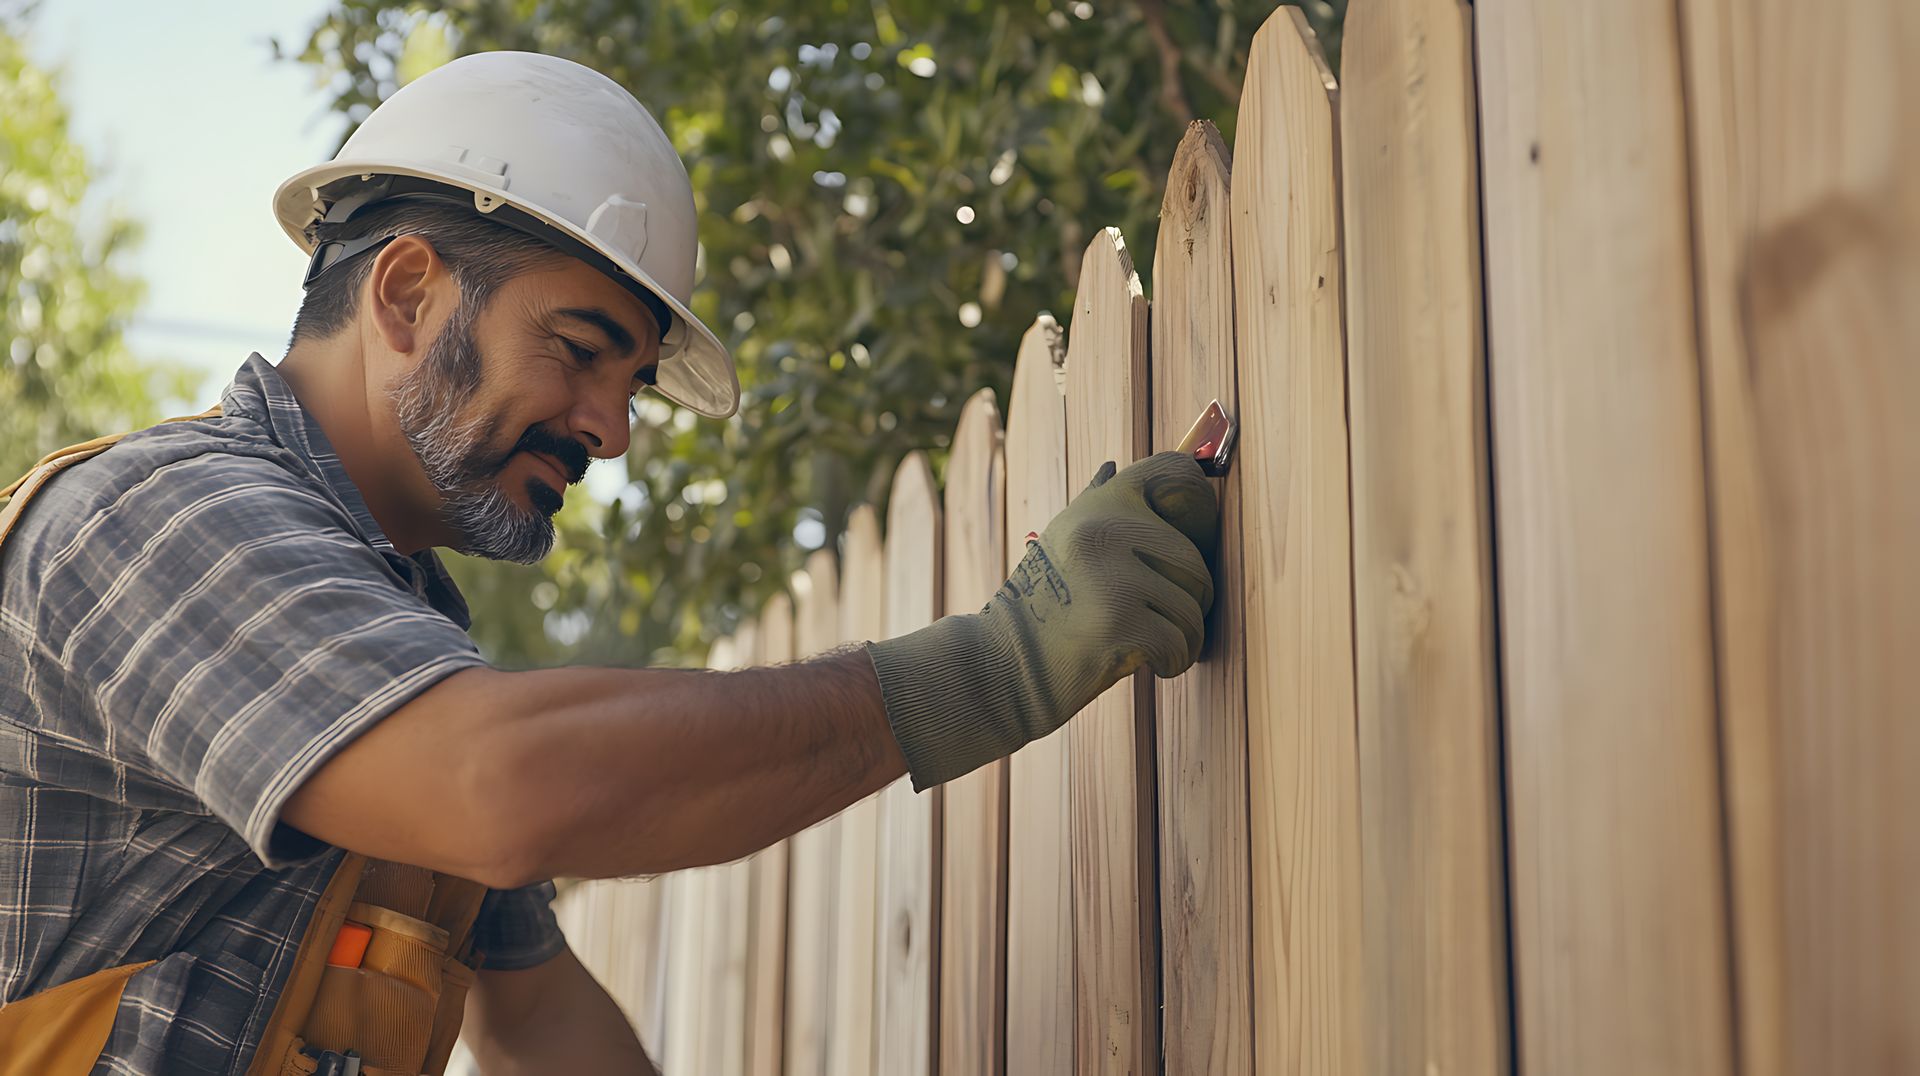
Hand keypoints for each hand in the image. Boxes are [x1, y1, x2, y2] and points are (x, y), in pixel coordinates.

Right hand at [865, 451, 1218, 787]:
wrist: (998, 665)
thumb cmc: (1040, 609)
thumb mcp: (1061, 545)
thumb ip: (1094, 507)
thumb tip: (1111, 468)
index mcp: (1100, 503)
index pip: (1176, 471)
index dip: (1199, 504)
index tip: (1195, 538)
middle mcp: (1106, 528)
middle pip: (1194, 561)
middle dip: (1191, 600)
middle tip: (1167, 622)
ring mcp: (1112, 573)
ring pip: (1191, 606)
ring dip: (1185, 638)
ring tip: (1160, 649)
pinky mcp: (1119, 620)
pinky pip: (1179, 641)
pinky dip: (1175, 661)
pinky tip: (1156, 666)